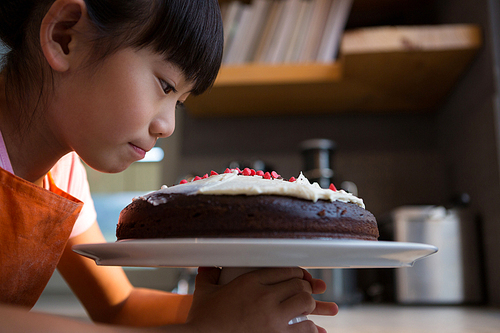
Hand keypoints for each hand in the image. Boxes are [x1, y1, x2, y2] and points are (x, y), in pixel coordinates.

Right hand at [186, 267, 337, 332]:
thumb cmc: (202, 321)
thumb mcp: (204, 293)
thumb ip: (209, 276)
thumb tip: (207, 266)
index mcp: (249, 282)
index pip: (284, 270)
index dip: (296, 273)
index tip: (299, 277)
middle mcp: (264, 297)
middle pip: (298, 285)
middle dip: (304, 288)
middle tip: (305, 293)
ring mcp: (272, 319)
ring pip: (305, 304)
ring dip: (309, 306)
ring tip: (307, 310)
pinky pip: (304, 329)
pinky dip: (310, 329)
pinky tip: (312, 329)